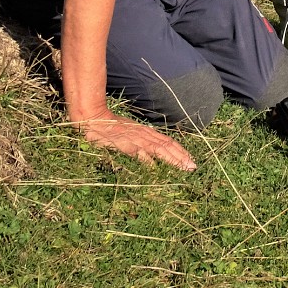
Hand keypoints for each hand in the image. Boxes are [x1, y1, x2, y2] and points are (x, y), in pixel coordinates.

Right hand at [74, 110, 196, 170]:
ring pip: (159, 150)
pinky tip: (155, 169)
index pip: (168, 142)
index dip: (181, 151)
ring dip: (172, 159)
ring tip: (183, 168)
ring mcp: (136, 139)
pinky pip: (139, 153)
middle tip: (193, 167)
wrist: (94, 118)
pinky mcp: (125, 144)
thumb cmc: (111, 127)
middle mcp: (145, 135)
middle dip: (181, 157)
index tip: (191, 160)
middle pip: (168, 146)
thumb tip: (150, 154)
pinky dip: (147, 161)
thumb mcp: (130, 133)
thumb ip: (140, 141)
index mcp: (147, 132)